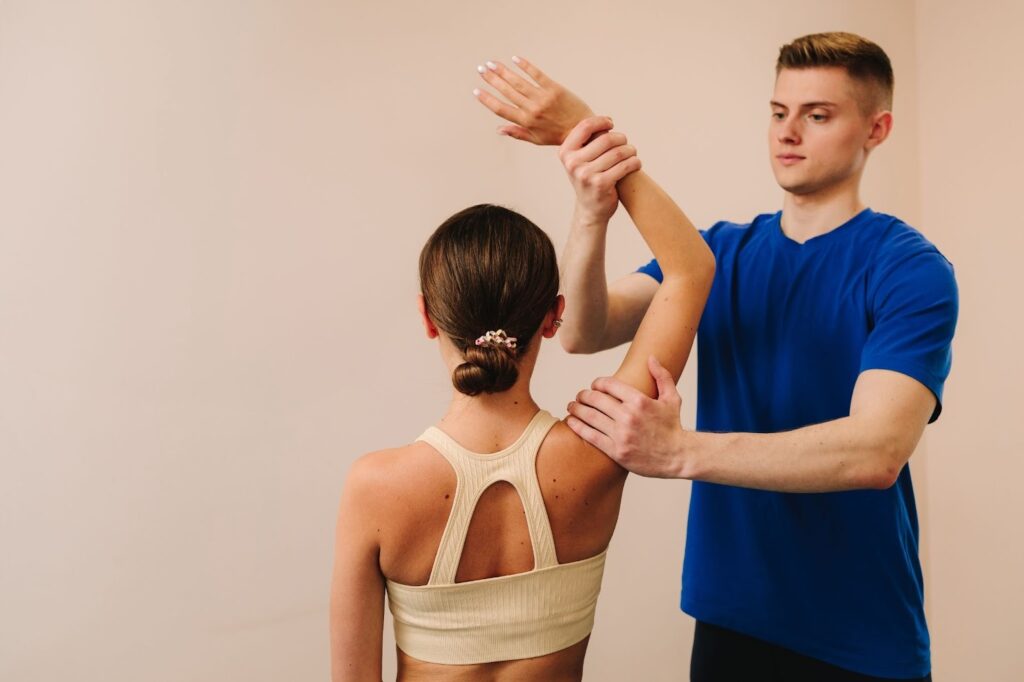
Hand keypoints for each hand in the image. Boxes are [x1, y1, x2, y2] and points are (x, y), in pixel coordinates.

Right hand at [473, 56, 594, 144]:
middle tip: (481, 69)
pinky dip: (525, 66)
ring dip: (503, 71)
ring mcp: (543, 98)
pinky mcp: (554, 88)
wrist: (583, 130)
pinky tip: (515, 59)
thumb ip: (517, 133)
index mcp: (526, 122)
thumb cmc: (559, 136)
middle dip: (492, 80)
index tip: (476, 91)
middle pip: (506, 92)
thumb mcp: (536, 139)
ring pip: (518, 82)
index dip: (487, 99)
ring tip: (492, 64)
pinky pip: (537, 75)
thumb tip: (499, 129)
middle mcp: (532, 109)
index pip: (501, 109)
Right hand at [559, 116, 640, 224]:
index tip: (611, 124)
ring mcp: (586, 175)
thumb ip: (588, 141)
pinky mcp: (601, 184)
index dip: (602, 121)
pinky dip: (634, 162)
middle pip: (606, 139)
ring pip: (618, 152)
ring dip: (631, 150)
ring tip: (632, 153)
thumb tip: (606, 121)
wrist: (590, 209)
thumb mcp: (580, 159)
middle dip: (621, 139)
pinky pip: (625, 165)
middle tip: (625, 143)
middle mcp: (573, 163)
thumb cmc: (589, 178)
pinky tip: (636, 163)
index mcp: (566, 152)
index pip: (585, 126)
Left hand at [566, 356, 689, 477]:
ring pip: (590, 416)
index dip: (597, 383)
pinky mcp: (616, 451)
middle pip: (595, 399)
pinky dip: (577, 426)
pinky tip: (571, 421)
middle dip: (583, 395)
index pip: (608, 384)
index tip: (594, 386)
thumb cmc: (673, 427)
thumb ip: (662, 376)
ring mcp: (621, 434)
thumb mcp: (672, 398)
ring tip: (571, 406)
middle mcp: (629, 416)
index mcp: (640, 400)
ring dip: (576, 409)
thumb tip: (651, 358)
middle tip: (579, 396)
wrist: (677, 457)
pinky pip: (590, 435)